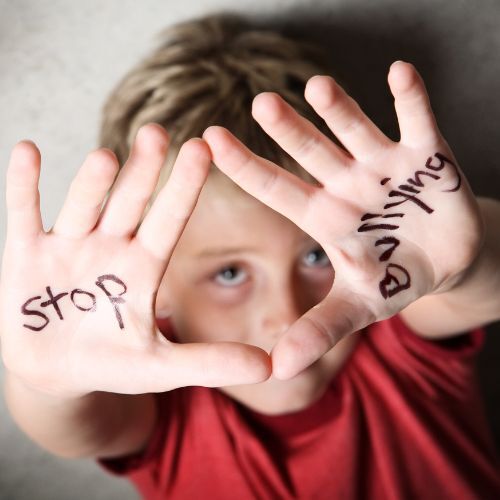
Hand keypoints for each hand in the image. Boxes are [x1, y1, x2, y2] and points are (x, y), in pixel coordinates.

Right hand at [0, 124, 269, 397]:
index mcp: (144, 266)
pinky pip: (24, 214)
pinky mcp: (24, 254)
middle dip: (143, 172)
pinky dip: (24, 186)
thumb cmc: (113, 362)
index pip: (170, 220)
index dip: (185, 188)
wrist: (58, 373)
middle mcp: (110, 247)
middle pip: (130, 204)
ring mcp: (68, 247)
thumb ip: (212, 363)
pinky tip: (27, 151)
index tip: (204, 148)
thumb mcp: (162, 367)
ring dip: (93, 183)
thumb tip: (271, 368)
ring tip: (107, 156)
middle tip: (159, 133)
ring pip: (83, 206)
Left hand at [203, 61, 483, 379]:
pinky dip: (411, 98)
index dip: (244, 167)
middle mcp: (347, 184)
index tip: (208, 140)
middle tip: (259, 105)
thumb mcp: (358, 306)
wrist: (445, 262)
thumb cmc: (394, 278)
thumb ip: (319, 330)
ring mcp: (386, 167)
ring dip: (339, 110)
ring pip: (356, 131)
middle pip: (311, 153)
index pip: (276, 189)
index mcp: (324, 216)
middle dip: (288, 131)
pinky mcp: (429, 156)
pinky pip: (418, 120)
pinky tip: (400, 72)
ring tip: (317, 87)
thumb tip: (277, 371)